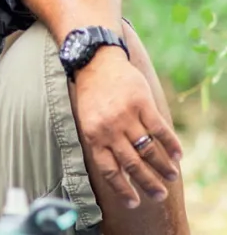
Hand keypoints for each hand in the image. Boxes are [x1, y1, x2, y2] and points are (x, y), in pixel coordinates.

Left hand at [72, 47, 182, 208]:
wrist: (95, 63)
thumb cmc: (91, 95)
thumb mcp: (87, 120)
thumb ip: (101, 143)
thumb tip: (119, 172)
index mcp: (92, 136)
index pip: (109, 170)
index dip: (122, 189)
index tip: (134, 203)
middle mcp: (109, 129)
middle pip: (131, 164)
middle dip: (147, 183)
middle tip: (159, 195)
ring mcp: (126, 116)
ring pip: (148, 149)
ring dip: (162, 166)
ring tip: (171, 176)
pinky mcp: (142, 104)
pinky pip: (160, 130)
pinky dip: (171, 144)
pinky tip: (178, 155)